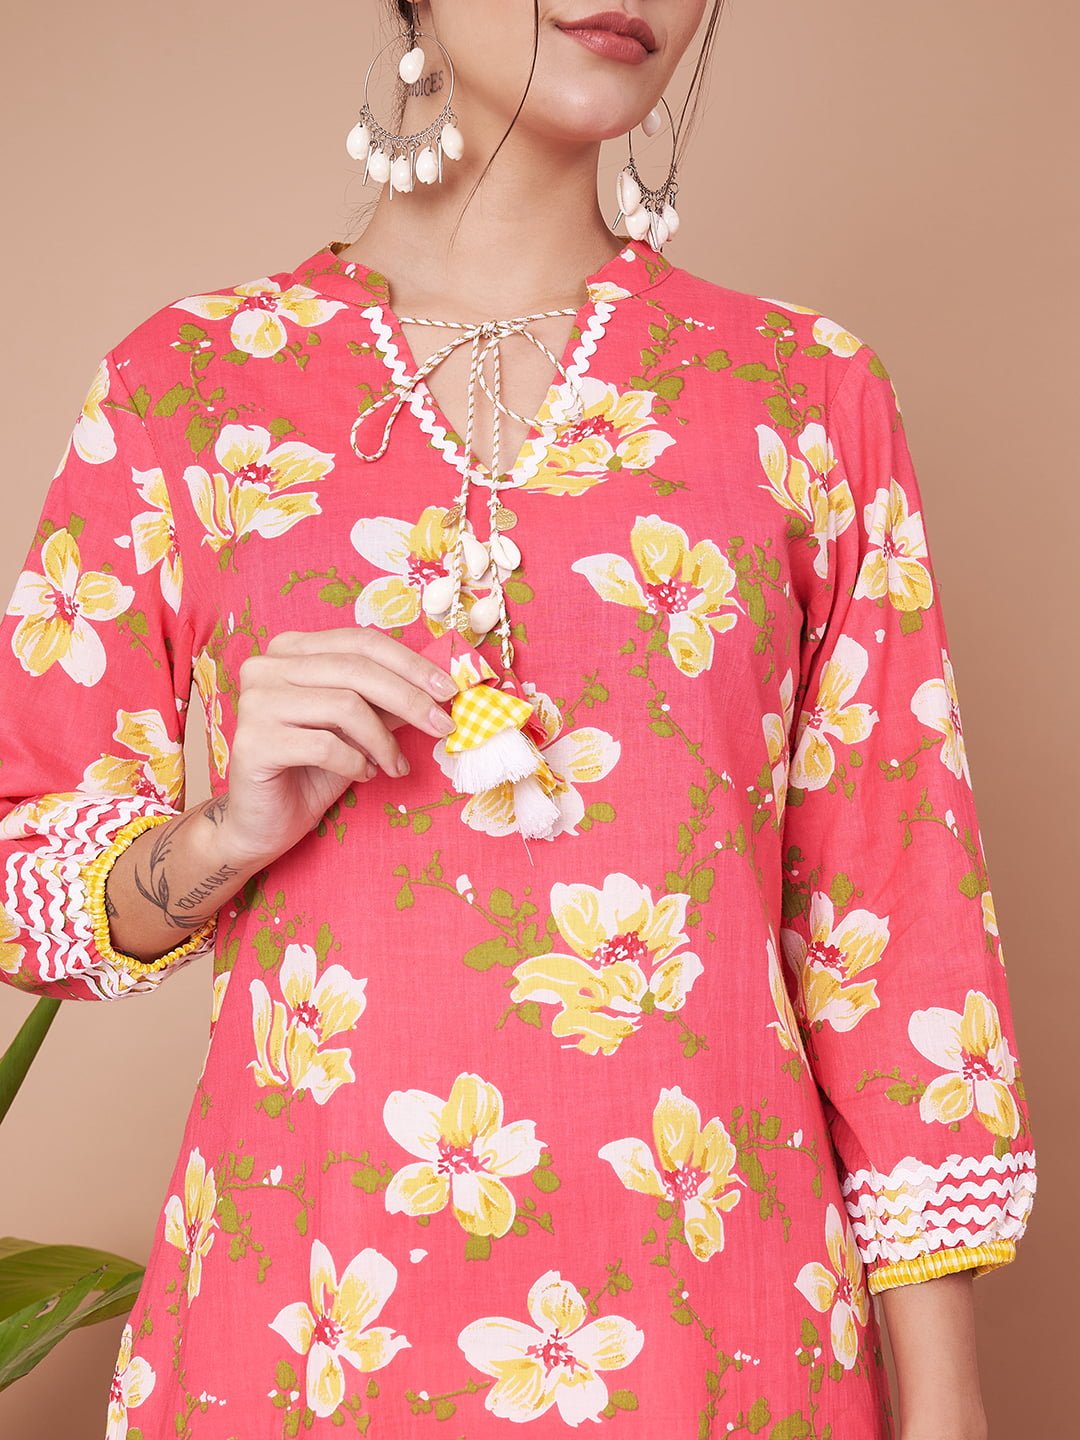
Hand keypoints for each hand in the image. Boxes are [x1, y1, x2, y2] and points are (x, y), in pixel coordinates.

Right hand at [220, 625, 458, 865]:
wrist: (264, 823)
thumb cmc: (312, 770)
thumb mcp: (360, 729)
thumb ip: (387, 702)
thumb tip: (438, 686)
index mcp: (291, 650)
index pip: (361, 642)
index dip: (410, 663)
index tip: (449, 689)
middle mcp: (267, 667)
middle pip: (356, 669)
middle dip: (410, 698)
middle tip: (443, 727)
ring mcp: (255, 702)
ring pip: (345, 706)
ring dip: (384, 741)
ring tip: (396, 765)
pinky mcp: (253, 742)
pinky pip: (325, 745)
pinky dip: (355, 762)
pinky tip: (363, 774)